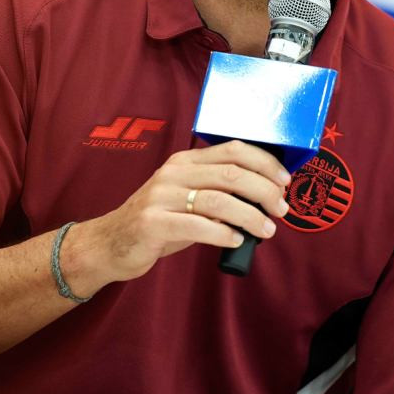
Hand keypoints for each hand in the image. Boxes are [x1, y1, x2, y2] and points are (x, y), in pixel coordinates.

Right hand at [76, 140, 291, 287]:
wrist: (109, 243)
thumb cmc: (157, 222)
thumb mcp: (186, 199)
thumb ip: (218, 194)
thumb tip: (263, 200)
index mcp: (185, 161)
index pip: (232, 150)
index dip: (264, 162)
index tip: (284, 181)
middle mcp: (174, 173)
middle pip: (231, 173)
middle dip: (264, 190)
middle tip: (281, 209)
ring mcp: (161, 196)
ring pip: (219, 200)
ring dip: (250, 216)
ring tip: (267, 230)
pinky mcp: (153, 223)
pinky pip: (197, 225)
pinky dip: (223, 234)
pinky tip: (237, 240)